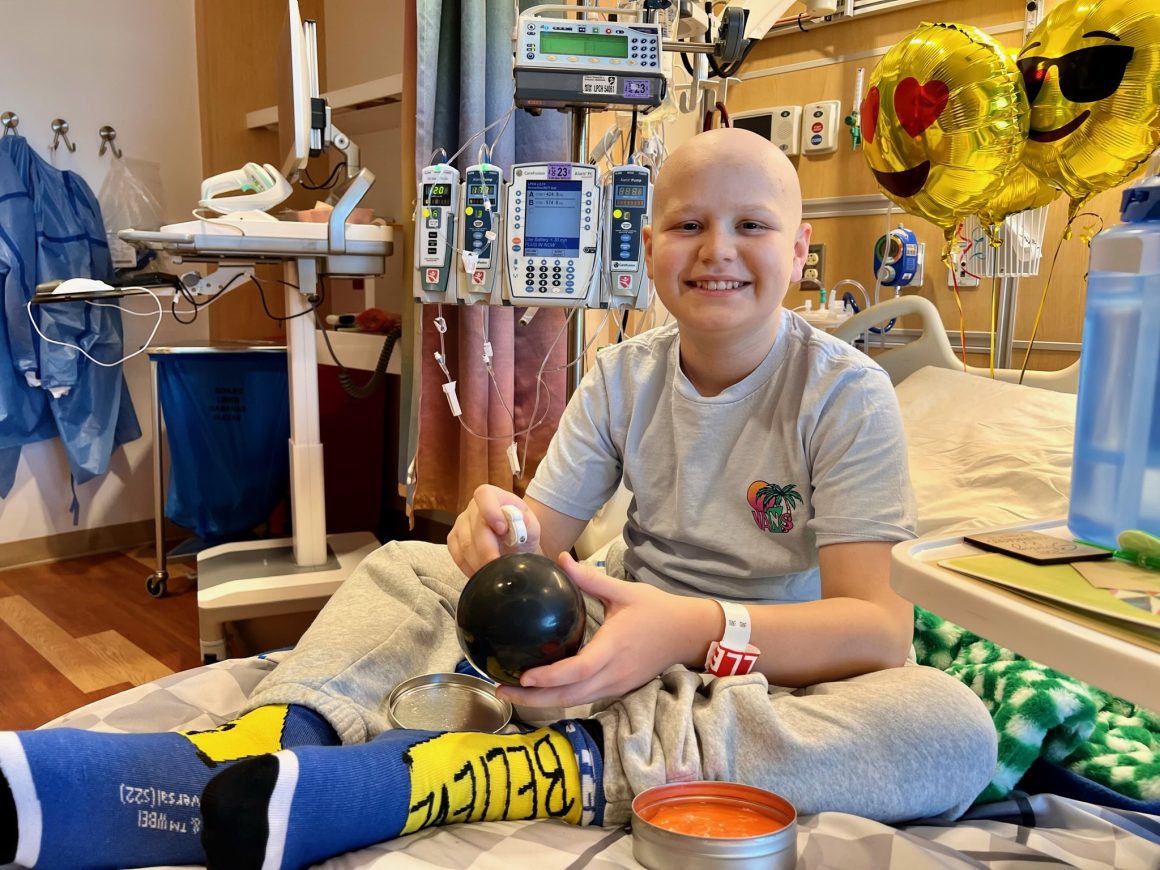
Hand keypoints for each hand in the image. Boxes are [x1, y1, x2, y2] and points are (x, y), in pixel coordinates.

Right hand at [447, 484, 540, 577]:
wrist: (514, 544)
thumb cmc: (522, 532)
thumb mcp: (532, 528)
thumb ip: (528, 524)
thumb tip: (520, 521)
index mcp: (494, 496)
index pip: (484, 495)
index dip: (490, 511)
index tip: (502, 530)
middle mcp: (473, 507)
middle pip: (474, 527)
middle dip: (487, 550)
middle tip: (498, 567)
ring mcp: (461, 523)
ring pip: (464, 545)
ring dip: (479, 562)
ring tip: (493, 573)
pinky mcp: (454, 540)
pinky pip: (457, 555)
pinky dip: (469, 568)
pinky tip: (481, 573)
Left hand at [496, 553, 717, 707]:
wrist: (688, 633)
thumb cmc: (657, 609)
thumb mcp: (624, 591)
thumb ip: (589, 579)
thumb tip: (560, 559)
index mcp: (613, 648)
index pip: (578, 671)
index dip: (550, 678)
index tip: (523, 676)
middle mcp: (613, 674)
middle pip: (569, 696)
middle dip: (532, 698)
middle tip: (499, 690)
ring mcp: (616, 686)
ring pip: (575, 701)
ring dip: (543, 701)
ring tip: (510, 692)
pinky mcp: (618, 689)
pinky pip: (584, 698)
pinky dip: (560, 697)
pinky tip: (540, 690)